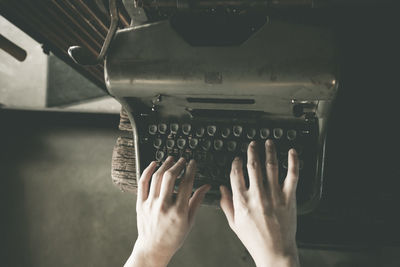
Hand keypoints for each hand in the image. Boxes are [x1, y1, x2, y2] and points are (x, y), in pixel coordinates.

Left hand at [125, 157, 210, 266]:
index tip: (193, 163)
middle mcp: (164, 206)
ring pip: (157, 177)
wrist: (153, 248)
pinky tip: (153, 164)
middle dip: (178, 164)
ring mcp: (151, 204)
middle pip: (170, 177)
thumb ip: (197, 201)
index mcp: (179, 211)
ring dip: (165, 165)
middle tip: (183, 160)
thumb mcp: (190, 221)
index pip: (187, 183)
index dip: (191, 169)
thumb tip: (206, 186)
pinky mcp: (140, 204)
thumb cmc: (173, 237)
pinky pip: (142, 183)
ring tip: (171, 159)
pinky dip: (147, 171)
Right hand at [220, 140, 299, 266]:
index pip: (236, 174)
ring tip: (268, 143)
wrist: (275, 252)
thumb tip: (221, 189)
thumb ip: (226, 204)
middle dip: (252, 151)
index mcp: (242, 201)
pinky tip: (292, 152)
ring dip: (269, 151)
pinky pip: (292, 176)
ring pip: (271, 166)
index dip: (236, 163)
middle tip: (252, 144)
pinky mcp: (288, 198)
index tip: (237, 159)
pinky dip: (293, 162)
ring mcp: (274, 195)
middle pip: (253, 165)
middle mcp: (257, 195)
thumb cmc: (255, 240)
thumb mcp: (234, 224)